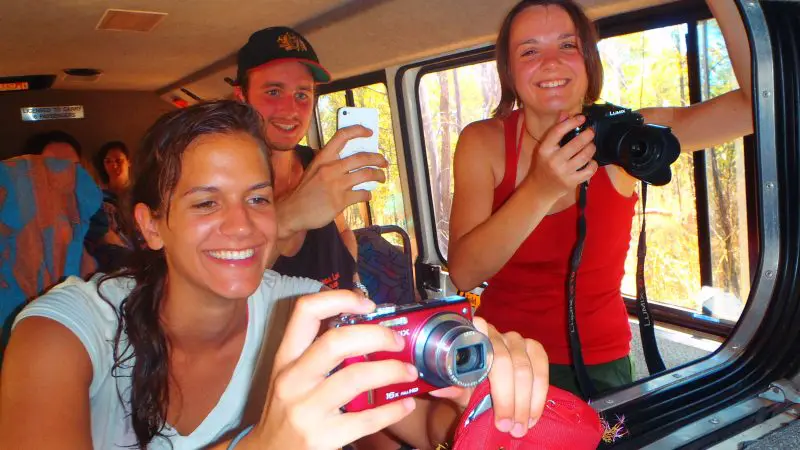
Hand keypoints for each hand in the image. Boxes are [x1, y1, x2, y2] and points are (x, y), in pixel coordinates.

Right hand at [248, 290, 417, 449]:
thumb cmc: (286, 410)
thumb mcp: (291, 376)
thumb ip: (317, 353)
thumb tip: (368, 329)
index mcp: (286, 358)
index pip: (305, 312)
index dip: (340, 299)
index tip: (368, 304)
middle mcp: (292, 380)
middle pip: (335, 342)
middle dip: (375, 335)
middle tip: (397, 340)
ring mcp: (306, 410)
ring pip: (355, 378)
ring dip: (391, 370)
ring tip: (409, 371)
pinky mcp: (322, 438)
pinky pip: (366, 419)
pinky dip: (393, 410)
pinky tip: (406, 404)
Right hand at [280, 126, 387, 234]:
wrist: (293, 212)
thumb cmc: (305, 192)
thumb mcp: (314, 170)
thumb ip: (331, 163)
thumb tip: (356, 160)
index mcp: (323, 158)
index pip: (342, 136)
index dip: (358, 130)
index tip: (369, 131)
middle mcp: (330, 169)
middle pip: (361, 157)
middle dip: (377, 158)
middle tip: (384, 161)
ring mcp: (335, 185)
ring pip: (366, 174)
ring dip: (378, 175)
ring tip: (381, 177)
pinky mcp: (340, 201)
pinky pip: (362, 194)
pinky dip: (368, 194)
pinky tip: (367, 195)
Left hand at [429, 318, 548, 438]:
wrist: (486, 383)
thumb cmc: (470, 383)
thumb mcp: (459, 387)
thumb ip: (451, 386)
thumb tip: (437, 388)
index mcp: (473, 338)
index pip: (480, 345)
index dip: (479, 357)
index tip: (483, 382)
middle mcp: (496, 333)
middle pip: (505, 362)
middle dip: (507, 398)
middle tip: (506, 426)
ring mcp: (517, 339)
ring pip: (525, 368)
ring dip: (524, 401)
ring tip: (520, 427)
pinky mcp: (535, 349)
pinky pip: (542, 369)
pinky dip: (538, 396)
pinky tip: (533, 416)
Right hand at [526, 114, 597, 200]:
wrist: (539, 189)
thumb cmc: (542, 166)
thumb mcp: (544, 148)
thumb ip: (555, 131)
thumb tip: (565, 114)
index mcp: (544, 150)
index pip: (558, 131)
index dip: (572, 122)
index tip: (582, 118)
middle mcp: (553, 161)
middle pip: (576, 143)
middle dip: (588, 135)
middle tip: (591, 132)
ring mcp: (563, 172)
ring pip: (585, 156)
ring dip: (591, 148)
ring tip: (591, 146)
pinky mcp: (571, 182)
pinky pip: (589, 170)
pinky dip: (593, 164)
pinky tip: (590, 161)